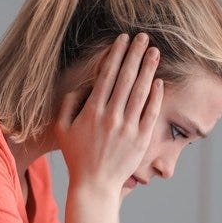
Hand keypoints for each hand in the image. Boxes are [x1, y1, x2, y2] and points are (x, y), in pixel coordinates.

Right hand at [55, 33, 162, 197]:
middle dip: (135, 54)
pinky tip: (159, 81)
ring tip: (155, 52)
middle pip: (126, 78)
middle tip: (143, 38)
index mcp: (92, 111)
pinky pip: (150, 113)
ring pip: (140, 92)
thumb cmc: (77, 156)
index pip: (106, 75)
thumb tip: (82, 86)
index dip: (116, 54)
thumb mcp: (62, 129)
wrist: (94, 185)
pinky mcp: (140, 140)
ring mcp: (127, 128)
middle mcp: (111, 117)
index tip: (123, 39)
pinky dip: (156, 96)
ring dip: (148, 69)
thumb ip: (68, 104)